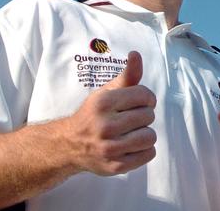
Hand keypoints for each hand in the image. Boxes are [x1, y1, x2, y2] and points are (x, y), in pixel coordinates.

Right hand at [61, 51, 156, 175]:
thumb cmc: (94, 115)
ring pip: (150, 136)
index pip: (145, 95)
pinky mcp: (115, 166)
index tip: (138, 102)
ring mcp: (110, 148)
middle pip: (148, 116)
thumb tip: (136, 54)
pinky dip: (144, 150)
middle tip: (130, 119)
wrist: (69, 144)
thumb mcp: (107, 92)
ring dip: (145, 134)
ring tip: (132, 133)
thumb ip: (127, 75)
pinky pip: (149, 154)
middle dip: (143, 116)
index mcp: (103, 103)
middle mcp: (105, 126)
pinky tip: (131, 146)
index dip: (146, 98)